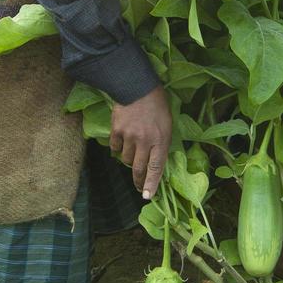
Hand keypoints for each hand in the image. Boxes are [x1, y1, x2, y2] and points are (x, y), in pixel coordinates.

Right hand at [110, 85, 172, 199]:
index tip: (146, 196)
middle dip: (138, 180)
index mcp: (161, 140)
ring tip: (133, 150)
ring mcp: (129, 136)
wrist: (137, 86)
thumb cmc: (157, 105)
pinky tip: (122, 141)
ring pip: (125, 159)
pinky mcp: (116, 131)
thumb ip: (161, 143)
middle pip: (138, 168)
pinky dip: (118, 148)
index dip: (151, 184)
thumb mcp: (167, 124)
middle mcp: (145, 141)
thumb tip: (155, 162)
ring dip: (128, 159)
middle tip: (138, 187)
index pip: (156, 168)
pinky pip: (115, 148)